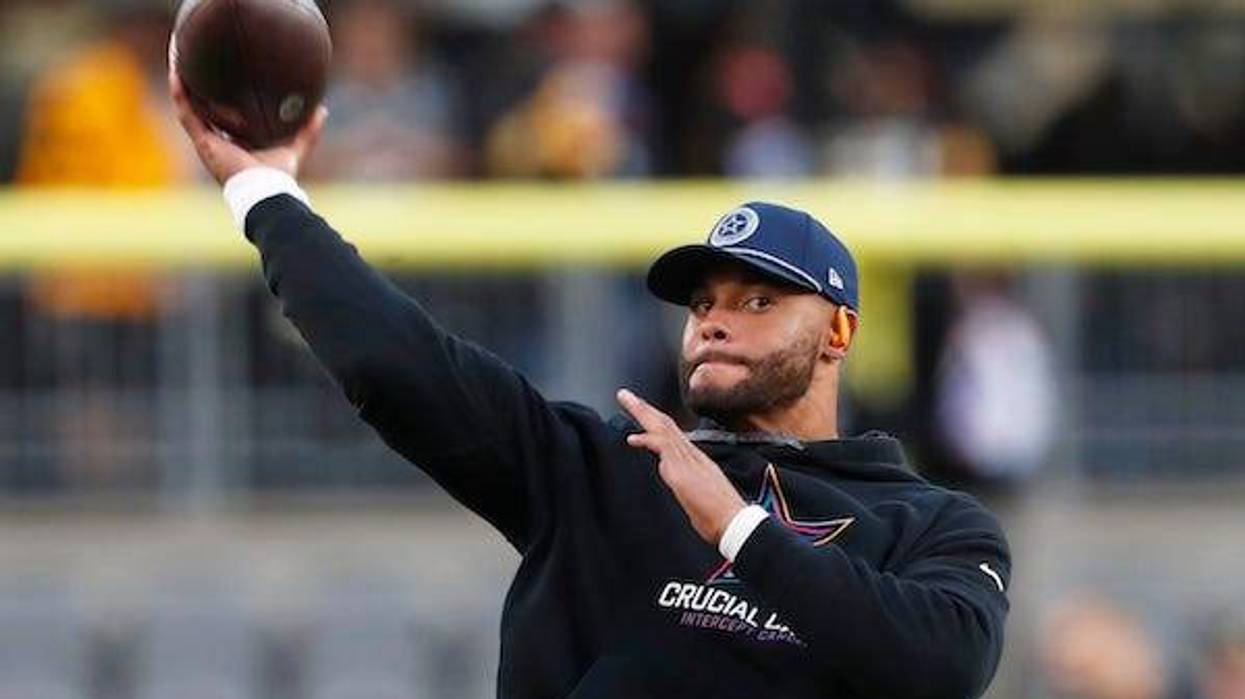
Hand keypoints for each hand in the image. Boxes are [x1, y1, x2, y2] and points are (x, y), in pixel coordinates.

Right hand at [169, 70, 327, 183]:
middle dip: (200, 91)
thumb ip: (307, 131)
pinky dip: (181, 95)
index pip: (225, 119)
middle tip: (199, 66)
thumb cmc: (278, 177)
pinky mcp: (204, 143)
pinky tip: (178, 75)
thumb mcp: (294, 148)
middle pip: (205, 112)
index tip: (224, 80)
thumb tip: (322, 109)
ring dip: (185, 89)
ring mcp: (209, 144)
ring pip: (190, 110)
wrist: (265, 190)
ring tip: (181, 63)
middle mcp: (219, 144)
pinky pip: (187, 114)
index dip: (222, 101)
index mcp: (236, 146)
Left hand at [617, 389, 746, 545]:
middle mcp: (692, 455)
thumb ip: (685, 482)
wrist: (735, 523)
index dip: (655, 420)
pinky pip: (663, 448)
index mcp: (696, 459)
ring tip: (625, 399)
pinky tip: (633, 438)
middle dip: (644, 408)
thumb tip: (674, 478)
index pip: (672, 432)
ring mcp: (688, 461)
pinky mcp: (683, 471)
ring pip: (663, 428)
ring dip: (642, 412)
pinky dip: (647, 439)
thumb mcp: (699, 495)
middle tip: (626, 395)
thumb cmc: (721, 515)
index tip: (641, 411)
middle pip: (666, 423)